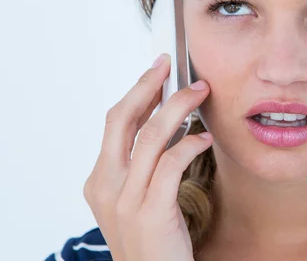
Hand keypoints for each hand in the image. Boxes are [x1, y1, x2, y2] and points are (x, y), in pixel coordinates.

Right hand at [83, 53, 212, 260]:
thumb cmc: (154, 240)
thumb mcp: (138, 199)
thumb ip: (144, 165)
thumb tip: (166, 121)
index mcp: (100, 181)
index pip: (115, 124)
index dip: (136, 92)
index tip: (156, 72)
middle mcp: (106, 187)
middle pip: (122, 121)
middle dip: (148, 87)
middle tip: (169, 65)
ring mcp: (124, 201)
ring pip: (150, 137)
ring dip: (178, 108)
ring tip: (200, 93)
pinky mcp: (149, 213)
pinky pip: (171, 164)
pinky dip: (190, 145)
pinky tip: (205, 139)